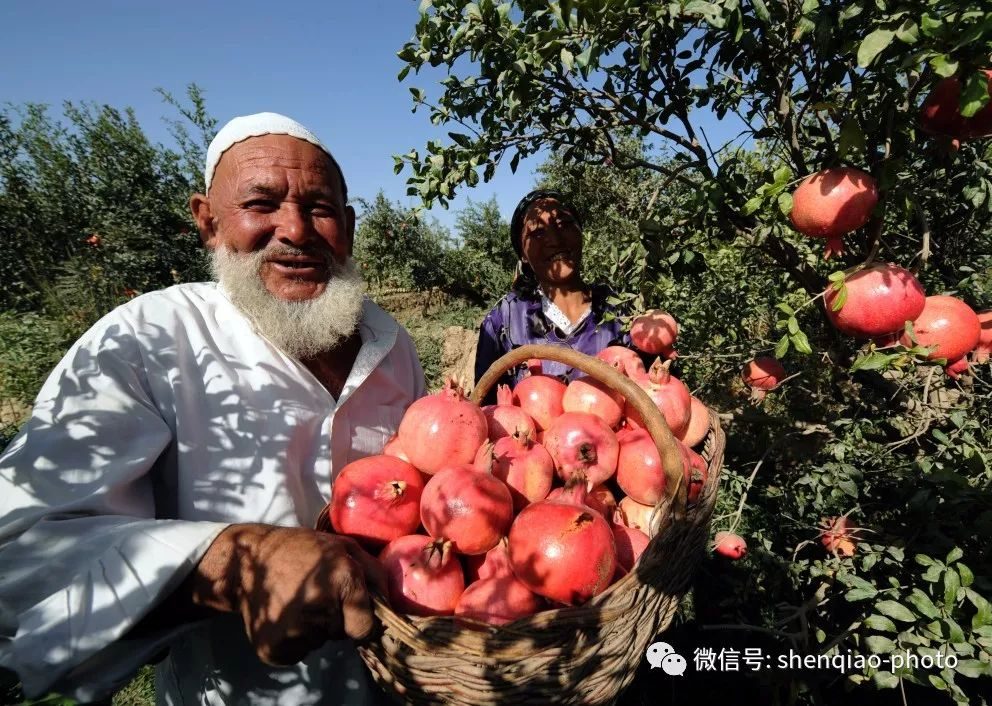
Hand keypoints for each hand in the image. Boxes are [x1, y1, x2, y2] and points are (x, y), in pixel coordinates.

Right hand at [191, 524, 385, 665]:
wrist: (246, 562)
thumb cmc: (302, 549)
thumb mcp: (343, 547)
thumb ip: (373, 573)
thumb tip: (392, 603)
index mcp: (343, 582)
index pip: (365, 627)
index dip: (359, 620)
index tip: (348, 609)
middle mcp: (321, 610)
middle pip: (342, 634)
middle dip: (335, 619)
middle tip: (315, 596)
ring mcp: (295, 633)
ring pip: (319, 642)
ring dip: (313, 627)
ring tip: (296, 601)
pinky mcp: (274, 649)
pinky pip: (298, 652)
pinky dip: (293, 638)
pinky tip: (282, 613)